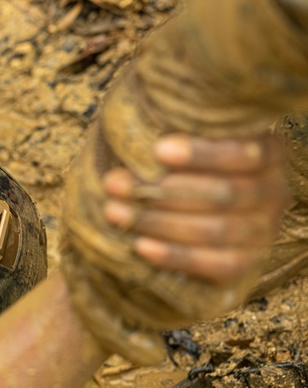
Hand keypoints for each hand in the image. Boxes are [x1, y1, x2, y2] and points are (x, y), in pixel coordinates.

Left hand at [102, 134, 288, 283]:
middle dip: (163, 190)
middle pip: (225, 194)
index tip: (158, 149)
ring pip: (215, 229)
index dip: (204, 153)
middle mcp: (274, 192)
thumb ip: (168, 128)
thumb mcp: (173, 142)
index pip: (247, 153)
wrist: (173, 215)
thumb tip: (138, 122)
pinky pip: (216, 264)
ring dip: (158, 221)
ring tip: (114, 211)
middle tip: (114, 184)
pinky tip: (140, 245)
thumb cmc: (168, 165)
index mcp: (267, 153)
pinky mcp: (246, 264)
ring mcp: (263, 231)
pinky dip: (175, 256)